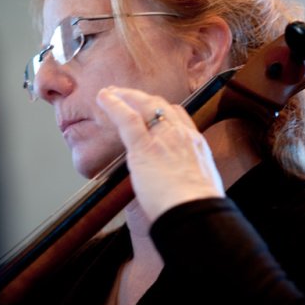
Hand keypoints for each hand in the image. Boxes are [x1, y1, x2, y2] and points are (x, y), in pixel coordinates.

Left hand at [96, 86, 224, 221]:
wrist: (195, 211)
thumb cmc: (197, 207)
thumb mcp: (201, 185)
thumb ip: (187, 179)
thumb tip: (178, 187)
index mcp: (196, 144)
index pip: (179, 116)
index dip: (163, 110)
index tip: (152, 109)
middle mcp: (181, 135)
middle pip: (161, 105)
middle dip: (142, 98)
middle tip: (128, 95)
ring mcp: (163, 138)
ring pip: (144, 105)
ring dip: (126, 96)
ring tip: (111, 93)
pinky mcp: (144, 147)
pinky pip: (127, 118)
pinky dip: (114, 104)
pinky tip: (103, 98)